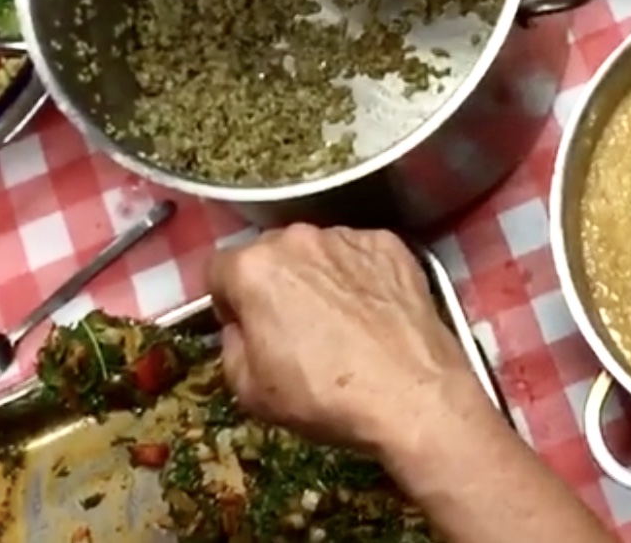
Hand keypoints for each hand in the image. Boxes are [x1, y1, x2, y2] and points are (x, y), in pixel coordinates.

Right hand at [206, 224, 486, 453]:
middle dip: (274, 283)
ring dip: (317, 276)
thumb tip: (241, 326)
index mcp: (255, 267)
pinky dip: (359, 275)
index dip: (228, 303)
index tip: (247, 328)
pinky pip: (359, 254)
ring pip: (317, 251)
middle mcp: (299, 237)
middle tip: (293, 327)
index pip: (219, 271)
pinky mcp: (389, 243)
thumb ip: (231, 344)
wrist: (411, 391)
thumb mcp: (249, 390)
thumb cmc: (322, 394)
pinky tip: (371, 312)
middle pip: (270, 254)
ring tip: (340, 322)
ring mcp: (348, 236)